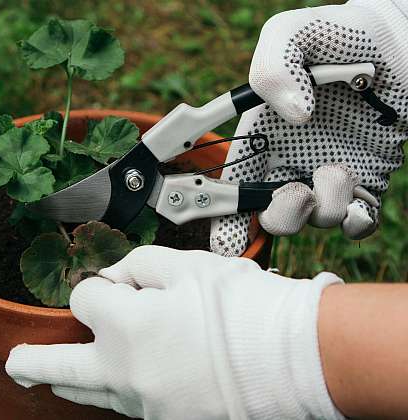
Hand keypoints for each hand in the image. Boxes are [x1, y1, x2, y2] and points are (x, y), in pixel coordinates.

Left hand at [6, 246, 343, 419]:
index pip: (83, 298)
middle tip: (17, 362)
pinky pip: (129, 405)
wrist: (297, 361)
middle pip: (59, 365)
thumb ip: (138, 265)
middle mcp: (125, 372)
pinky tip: (129, 379)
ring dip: (72, 379)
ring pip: (91, 393)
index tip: (114, 283)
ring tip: (53, 374)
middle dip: (33, 360)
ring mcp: (145, 405)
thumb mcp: (188, 266)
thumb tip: (115, 278)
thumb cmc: (245, 308)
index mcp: (125, 325)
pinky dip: (120, 390)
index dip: (98, 284)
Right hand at [211, 0, 407, 255]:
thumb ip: (274, 67)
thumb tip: (295, 115)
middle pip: (271, 218)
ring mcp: (326, 178)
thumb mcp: (291, 34)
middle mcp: (289, 163)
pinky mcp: (366, 185)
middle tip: (296, 192)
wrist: (392, 43)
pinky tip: (358, 193)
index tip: (224, 241)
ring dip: (325, 206)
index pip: (233, 188)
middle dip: (280, 217)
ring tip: (337, 168)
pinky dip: (355, 221)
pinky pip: (356, 224)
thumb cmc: (334, 37)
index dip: (224, 220)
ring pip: (315, 222)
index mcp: (260, 139)